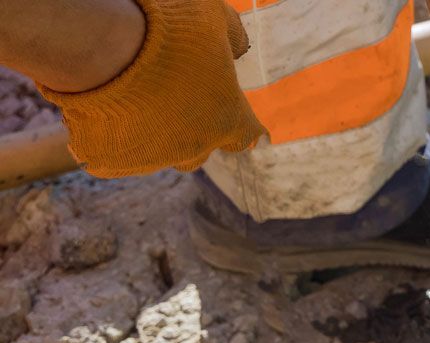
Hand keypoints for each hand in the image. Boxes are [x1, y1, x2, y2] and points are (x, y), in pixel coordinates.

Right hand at [39, 0, 264, 178]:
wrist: (105, 48)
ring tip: (135, 100)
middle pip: (200, 151)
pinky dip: (112, 135)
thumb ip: (231, 33)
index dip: (245, 127)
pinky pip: (115, 154)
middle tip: (173, 102)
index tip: (243, 124)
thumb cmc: (168, 30)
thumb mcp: (211, 16)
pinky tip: (102, 108)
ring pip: (158, 154)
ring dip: (152, 134)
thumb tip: (240, 44)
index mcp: (228, 120)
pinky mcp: (111, 161)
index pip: (248, 133)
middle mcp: (194, 147)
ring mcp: (152, 158)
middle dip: (193, 132)